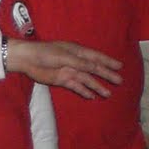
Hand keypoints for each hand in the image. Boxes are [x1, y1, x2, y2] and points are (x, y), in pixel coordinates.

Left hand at [5, 39, 120, 99]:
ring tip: (108, 94)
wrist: (29, 60)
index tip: (120, 66)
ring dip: (97, 86)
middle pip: (95, 70)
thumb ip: (81, 63)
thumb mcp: (65, 56)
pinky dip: (84, 91)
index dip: (108, 62)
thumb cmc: (46, 53)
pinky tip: (92, 97)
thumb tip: (95, 68)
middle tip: (119, 81)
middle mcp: (76, 62)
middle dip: (107, 75)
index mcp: (78, 51)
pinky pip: (77, 86)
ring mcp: (70, 71)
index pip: (96, 57)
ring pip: (87, 80)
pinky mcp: (63, 80)